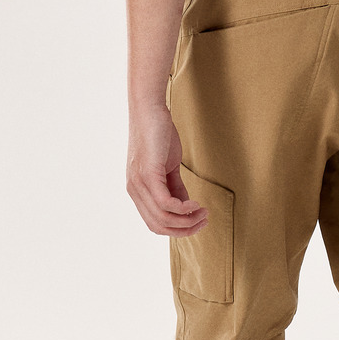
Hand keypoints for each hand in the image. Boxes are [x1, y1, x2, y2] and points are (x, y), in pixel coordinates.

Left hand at [126, 101, 209, 236]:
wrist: (149, 109)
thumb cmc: (159, 134)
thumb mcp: (168, 166)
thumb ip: (175, 187)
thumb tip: (186, 206)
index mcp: (137, 191)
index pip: (154, 223)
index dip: (177, 229)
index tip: (198, 223)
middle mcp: (134, 191)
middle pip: (158, 226)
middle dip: (184, 229)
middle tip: (204, 221)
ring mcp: (139, 183)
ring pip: (162, 218)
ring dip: (187, 220)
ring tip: (204, 213)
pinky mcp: (148, 174)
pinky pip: (165, 203)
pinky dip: (183, 209)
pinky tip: (196, 204)